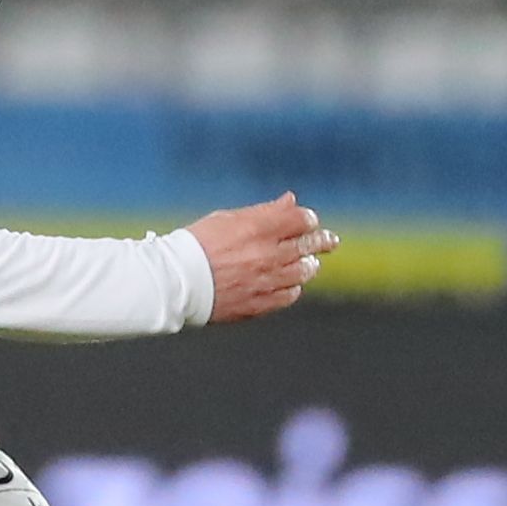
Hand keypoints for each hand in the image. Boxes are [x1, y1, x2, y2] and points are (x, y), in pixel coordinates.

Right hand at [187, 195, 332, 321]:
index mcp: (258, 228)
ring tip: (309, 263)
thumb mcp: (228, 219)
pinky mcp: (260, 304)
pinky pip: (290, 295)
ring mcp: (266, 281)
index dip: (307, 219)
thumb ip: (265, 211)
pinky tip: (291, 284)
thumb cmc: (197, 245)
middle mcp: (267, 254)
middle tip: (330, 241)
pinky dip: (294, 287)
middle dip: (322, 241)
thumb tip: (291, 201)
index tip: (308, 221)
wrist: (176, 282)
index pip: (301, 219)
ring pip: (303, 271)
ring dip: (309, 264)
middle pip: (308, 245)